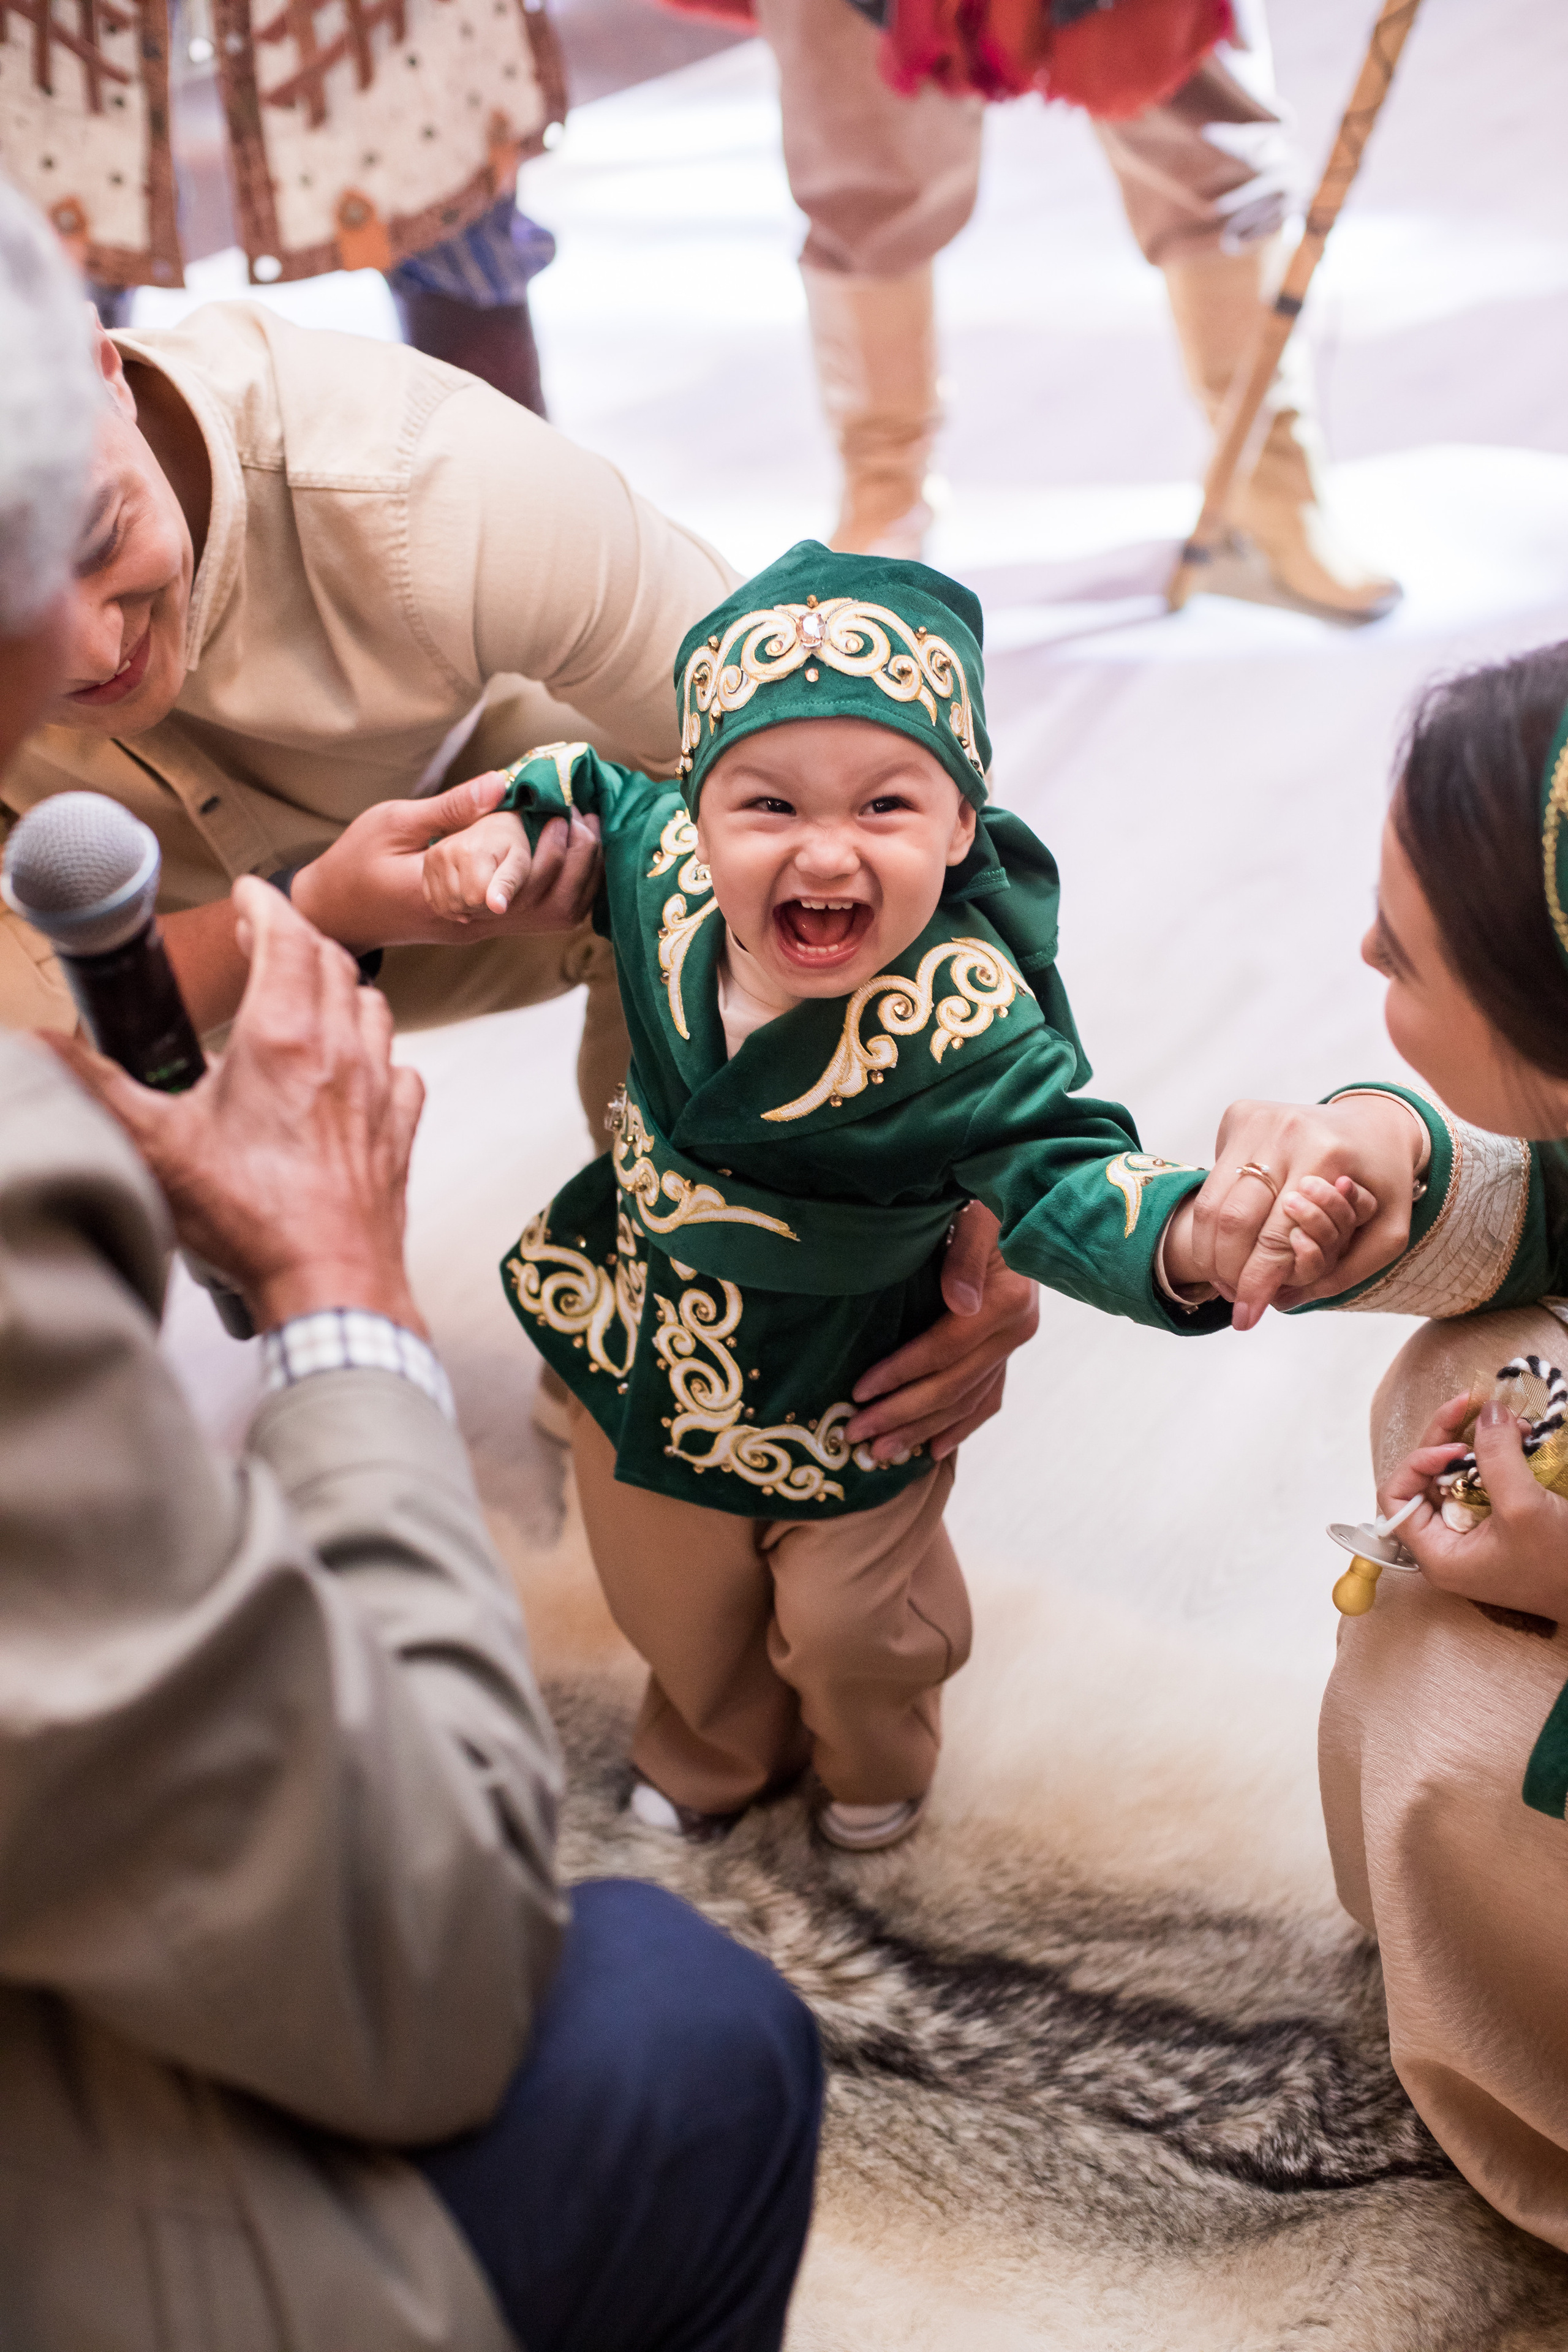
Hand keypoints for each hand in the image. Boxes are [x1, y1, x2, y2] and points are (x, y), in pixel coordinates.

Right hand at [45, 877, 426, 1333]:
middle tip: (265, 938)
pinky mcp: (398, 1131)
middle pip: (333, 962)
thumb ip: (97, 1086)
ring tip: (306, 995)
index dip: (265, 904)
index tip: (248, 894)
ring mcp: (377, 1090)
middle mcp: (340, 1051)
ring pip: (373, 1008)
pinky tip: (353, 1071)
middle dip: (298, 939)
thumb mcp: (154, 1146)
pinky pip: (400, 1069)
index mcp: (283, 1037)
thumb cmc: (253, 1221)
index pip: (287, 936)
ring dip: (340, 989)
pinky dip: (377, 1053)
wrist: (330, 1282)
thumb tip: (43, 1046)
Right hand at [292, 771, 601, 950]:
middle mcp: (475, 921)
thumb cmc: (356, 863)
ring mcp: (483, 927)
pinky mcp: (486, 924)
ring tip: (586, 828)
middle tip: (585, 814)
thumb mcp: (393, 823)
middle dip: (576, 859)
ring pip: (553, 916)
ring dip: (578, 875)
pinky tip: (571, 850)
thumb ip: (449, 808)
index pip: (518, 886)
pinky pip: (541, 915)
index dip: (549, 852)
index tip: (561, 812)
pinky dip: (565, 885)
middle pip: (550, 905)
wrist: (337, 911)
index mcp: (448, 897)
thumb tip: (500, 783)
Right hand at [423, 810, 533, 921]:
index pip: (476, 899)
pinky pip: (432, 900)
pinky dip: (448, 906)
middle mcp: (447, 852)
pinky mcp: (427, 863)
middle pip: (458, 903)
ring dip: (463, 907)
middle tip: (489, 889)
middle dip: (477, 906)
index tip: (499, 887)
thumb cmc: (510, 848)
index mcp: (472, 851)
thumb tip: (497, 908)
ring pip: (445, 905)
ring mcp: (434, 857)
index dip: (491, 902)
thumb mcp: (519, 864)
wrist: (493, 827)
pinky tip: (462, 897)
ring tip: (476, 891)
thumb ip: (508, 885)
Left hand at [846, 1202, 1038, 1464]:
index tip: (858, 1393)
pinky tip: (933, 1450)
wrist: (1023, 1199)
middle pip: (952, 1385)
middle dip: (901, 1415)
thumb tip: (960, 1303)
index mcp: (1007, 1300)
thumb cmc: (987, 1198)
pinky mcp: (1010, 1350)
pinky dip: (960, 1427)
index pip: (944, 1349)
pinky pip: (987, 1399)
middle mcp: (1016, 1329)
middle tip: (855, 1436)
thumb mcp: (976, 1213)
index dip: (901, 1374)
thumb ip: (966, 1254)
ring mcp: (1015, 1344)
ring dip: (921, 1431)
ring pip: (966, 1401)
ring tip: (879, 1455)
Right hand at [1187, 1096, 1421, 1330]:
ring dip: (1211, 1250)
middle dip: (1227, 1270)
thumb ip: (1347, 1273)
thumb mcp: (1389, 1233)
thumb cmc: (1383, 1185)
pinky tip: (1227, 1241)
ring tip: (1224, 1279)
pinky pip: (1213, 1179)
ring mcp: (1258, 1119)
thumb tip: (1281, 1303)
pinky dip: (1212, 1220)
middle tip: (1234, 1298)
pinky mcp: (1239, 1116)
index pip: (1276, 1234)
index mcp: (1326, 1155)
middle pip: (1234, 1220)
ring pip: (1212, 1202)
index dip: (1257, 1281)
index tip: (1246, 1318)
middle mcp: (1286, 1130)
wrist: (1375, 1122)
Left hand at [1376, 1393, 1567, 1618]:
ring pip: (1455, 1476)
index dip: (1417, 1464)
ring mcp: (1472, 1534)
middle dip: (1447, 1439)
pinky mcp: (1496, 1526)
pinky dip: (1495, 1458)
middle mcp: (1446, 1544)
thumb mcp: (1524, 1508)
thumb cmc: (1560, 1566)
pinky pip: (1483, 1484)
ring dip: (1475, 1443)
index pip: (1395, 1499)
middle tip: (1471, 1403)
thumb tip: (1486, 1410)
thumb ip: (1497, 1457)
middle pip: (1425, 1479)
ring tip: (1506, 1419)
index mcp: (1437, 1552)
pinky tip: (1518, 1437)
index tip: (1455, 1447)